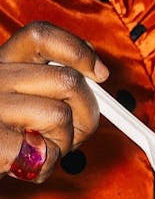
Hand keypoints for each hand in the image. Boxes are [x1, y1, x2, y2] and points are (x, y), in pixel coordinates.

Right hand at [0, 21, 108, 182]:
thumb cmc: (13, 136)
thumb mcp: (30, 99)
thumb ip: (56, 77)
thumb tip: (94, 68)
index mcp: (2, 64)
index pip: (40, 35)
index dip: (77, 51)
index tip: (100, 73)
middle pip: (66, 80)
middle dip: (87, 111)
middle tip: (76, 130)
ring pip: (60, 115)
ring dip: (66, 141)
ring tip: (44, 147)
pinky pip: (47, 150)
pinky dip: (50, 162)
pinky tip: (31, 163)